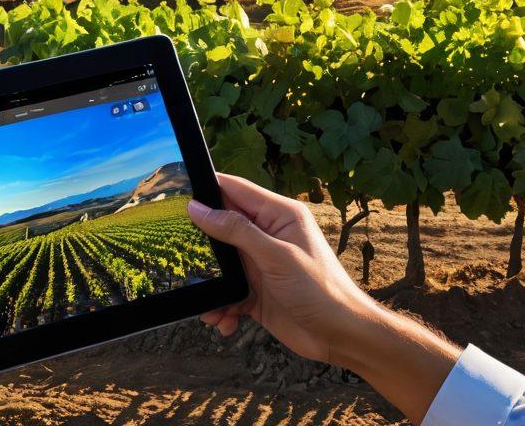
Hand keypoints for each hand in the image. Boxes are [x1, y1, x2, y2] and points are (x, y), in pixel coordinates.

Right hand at [188, 173, 368, 362]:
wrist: (342, 336)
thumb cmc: (321, 290)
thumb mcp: (276, 256)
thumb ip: (237, 231)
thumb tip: (200, 209)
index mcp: (279, 215)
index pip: (237, 190)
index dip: (210, 189)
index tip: (181, 192)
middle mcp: (269, 235)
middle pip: (224, 228)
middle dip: (205, 244)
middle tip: (183, 254)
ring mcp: (262, 264)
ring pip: (223, 265)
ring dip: (213, 283)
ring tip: (209, 302)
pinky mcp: (258, 292)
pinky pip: (229, 292)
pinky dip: (222, 306)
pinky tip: (224, 319)